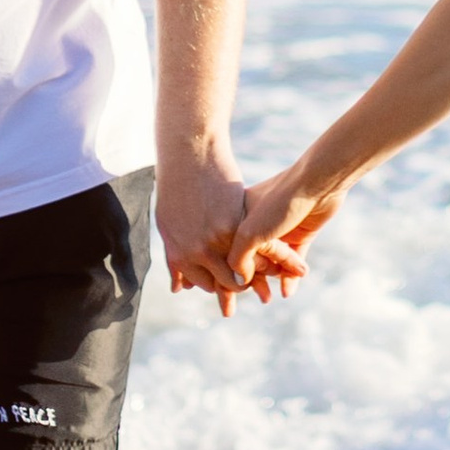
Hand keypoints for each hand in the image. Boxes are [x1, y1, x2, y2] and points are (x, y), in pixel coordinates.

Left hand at [154, 141, 278, 316]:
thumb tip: (179, 289)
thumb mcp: (168, 226)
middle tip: (261, 294)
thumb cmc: (176, 188)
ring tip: (277, 281)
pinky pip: (254, 250)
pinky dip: (270, 258)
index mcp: (180, 254)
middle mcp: (197, 253)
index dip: (221, 287)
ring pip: (243, 271)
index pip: (205, 283)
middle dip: (243, 289)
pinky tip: (281, 260)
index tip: (234, 287)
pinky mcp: (235, 225)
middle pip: (226, 282)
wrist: (188, 155)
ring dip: (262, 280)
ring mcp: (217, 240)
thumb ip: (175, 259)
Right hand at [230, 159, 346, 297]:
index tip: (229, 294)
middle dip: (252, 281)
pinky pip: (292, 261)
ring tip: (270, 298)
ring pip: (273, 262)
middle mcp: (257, 223)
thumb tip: (238, 282)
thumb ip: (239, 258)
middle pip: (251, 258)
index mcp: (238, 216)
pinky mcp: (301, 234)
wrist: (317, 183)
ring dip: (272, 280)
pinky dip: (289, 276)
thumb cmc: (278, 202)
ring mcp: (280, 229)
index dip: (228, 274)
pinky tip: (287, 291)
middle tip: (256, 298)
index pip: (228, 251)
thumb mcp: (249, 232)